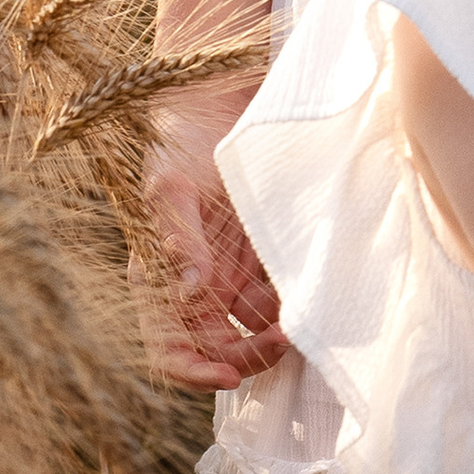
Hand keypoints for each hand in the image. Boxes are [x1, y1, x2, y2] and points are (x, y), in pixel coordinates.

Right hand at [137, 73, 289, 390]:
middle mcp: (194, 286)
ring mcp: (230, 275)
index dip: (193, 371)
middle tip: (285, 341)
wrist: (220, 97)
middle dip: (250, 357)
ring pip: (254, 331)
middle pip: (219, 349)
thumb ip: (177, 239)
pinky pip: (279, 300)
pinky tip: (313, 297)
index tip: (229, 376)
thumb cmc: (182, 138)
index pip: (168, 346)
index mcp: (160, 278)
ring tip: (304, 321)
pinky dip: (296, 309)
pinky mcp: (263, 260)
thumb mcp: (172, 184)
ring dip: (277, 338)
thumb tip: (187, 292)